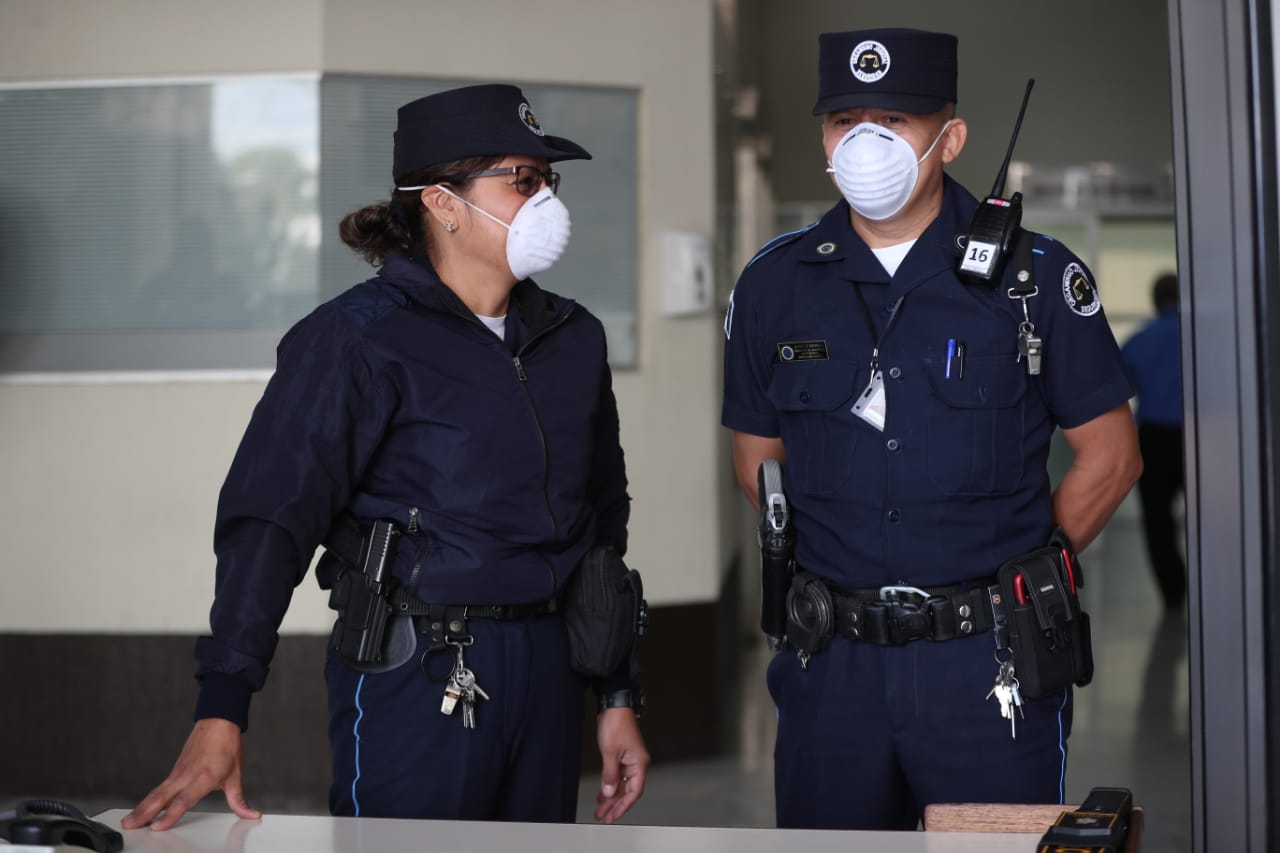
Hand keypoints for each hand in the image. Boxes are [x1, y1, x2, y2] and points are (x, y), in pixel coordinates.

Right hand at [121, 718, 260, 830]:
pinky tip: (141, 809)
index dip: (170, 814)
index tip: (157, 826)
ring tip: (128, 821)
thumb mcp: (236, 776)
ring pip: (157, 792)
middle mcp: (187, 775)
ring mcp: (179, 772)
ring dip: (142, 807)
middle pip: (162, 797)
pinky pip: (160, 787)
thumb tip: (250, 814)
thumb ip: (238, 800)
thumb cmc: (227, 746)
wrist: (218, 721)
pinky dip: (149, 798)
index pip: (184, 800)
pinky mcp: (175, 770)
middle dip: (145, 812)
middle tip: (130, 825)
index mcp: (204, 777)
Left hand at [593, 707, 649, 823]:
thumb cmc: (616, 723)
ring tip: (600, 809)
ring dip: (610, 797)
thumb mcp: (610, 752)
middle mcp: (636, 763)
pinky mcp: (621, 756)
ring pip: (620, 784)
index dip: (624, 805)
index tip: (614, 815)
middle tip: (605, 817)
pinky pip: (616, 776)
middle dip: (615, 805)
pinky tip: (601, 794)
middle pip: (627, 790)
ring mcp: (628, 760)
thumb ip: (610, 774)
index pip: (634, 791)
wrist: (613, 707)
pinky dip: (609, 785)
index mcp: (639, 763)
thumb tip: (609, 791)